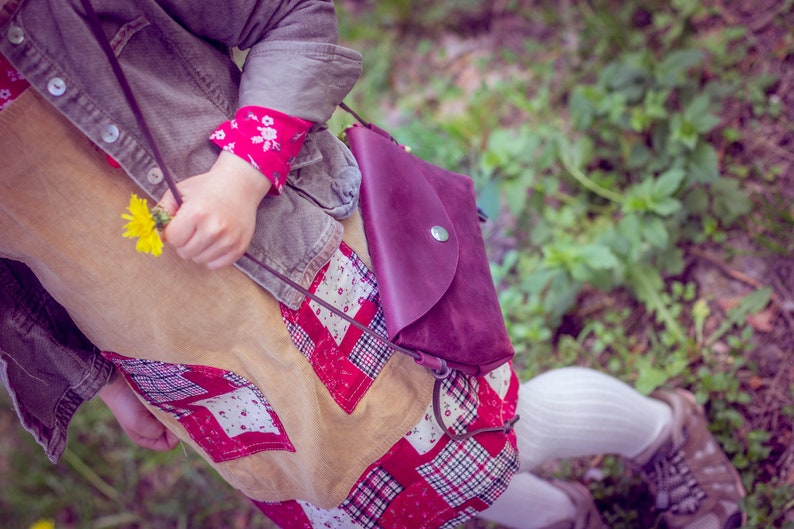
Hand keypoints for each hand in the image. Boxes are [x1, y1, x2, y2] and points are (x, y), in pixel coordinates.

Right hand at [99, 374, 178, 450]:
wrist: (118, 382)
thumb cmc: (125, 404)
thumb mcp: (138, 423)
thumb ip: (155, 431)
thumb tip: (172, 429)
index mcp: (146, 438)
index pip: (169, 444)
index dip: (174, 435)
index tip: (171, 422)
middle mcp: (153, 428)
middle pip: (174, 431)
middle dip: (175, 422)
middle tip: (170, 410)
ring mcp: (157, 415)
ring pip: (175, 418)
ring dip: (175, 411)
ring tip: (168, 402)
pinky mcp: (160, 403)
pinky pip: (173, 406)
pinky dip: (173, 403)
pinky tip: (169, 397)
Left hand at [158, 151, 271, 268]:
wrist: (240, 185)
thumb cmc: (207, 188)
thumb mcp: (179, 192)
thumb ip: (162, 213)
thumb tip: (156, 237)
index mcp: (196, 213)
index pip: (173, 239)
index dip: (173, 231)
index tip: (181, 223)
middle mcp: (214, 228)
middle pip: (185, 252)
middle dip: (185, 242)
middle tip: (193, 228)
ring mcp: (228, 239)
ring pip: (200, 260)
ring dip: (198, 250)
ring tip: (205, 233)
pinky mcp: (239, 247)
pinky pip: (216, 265)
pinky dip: (212, 257)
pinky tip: (215, 242)